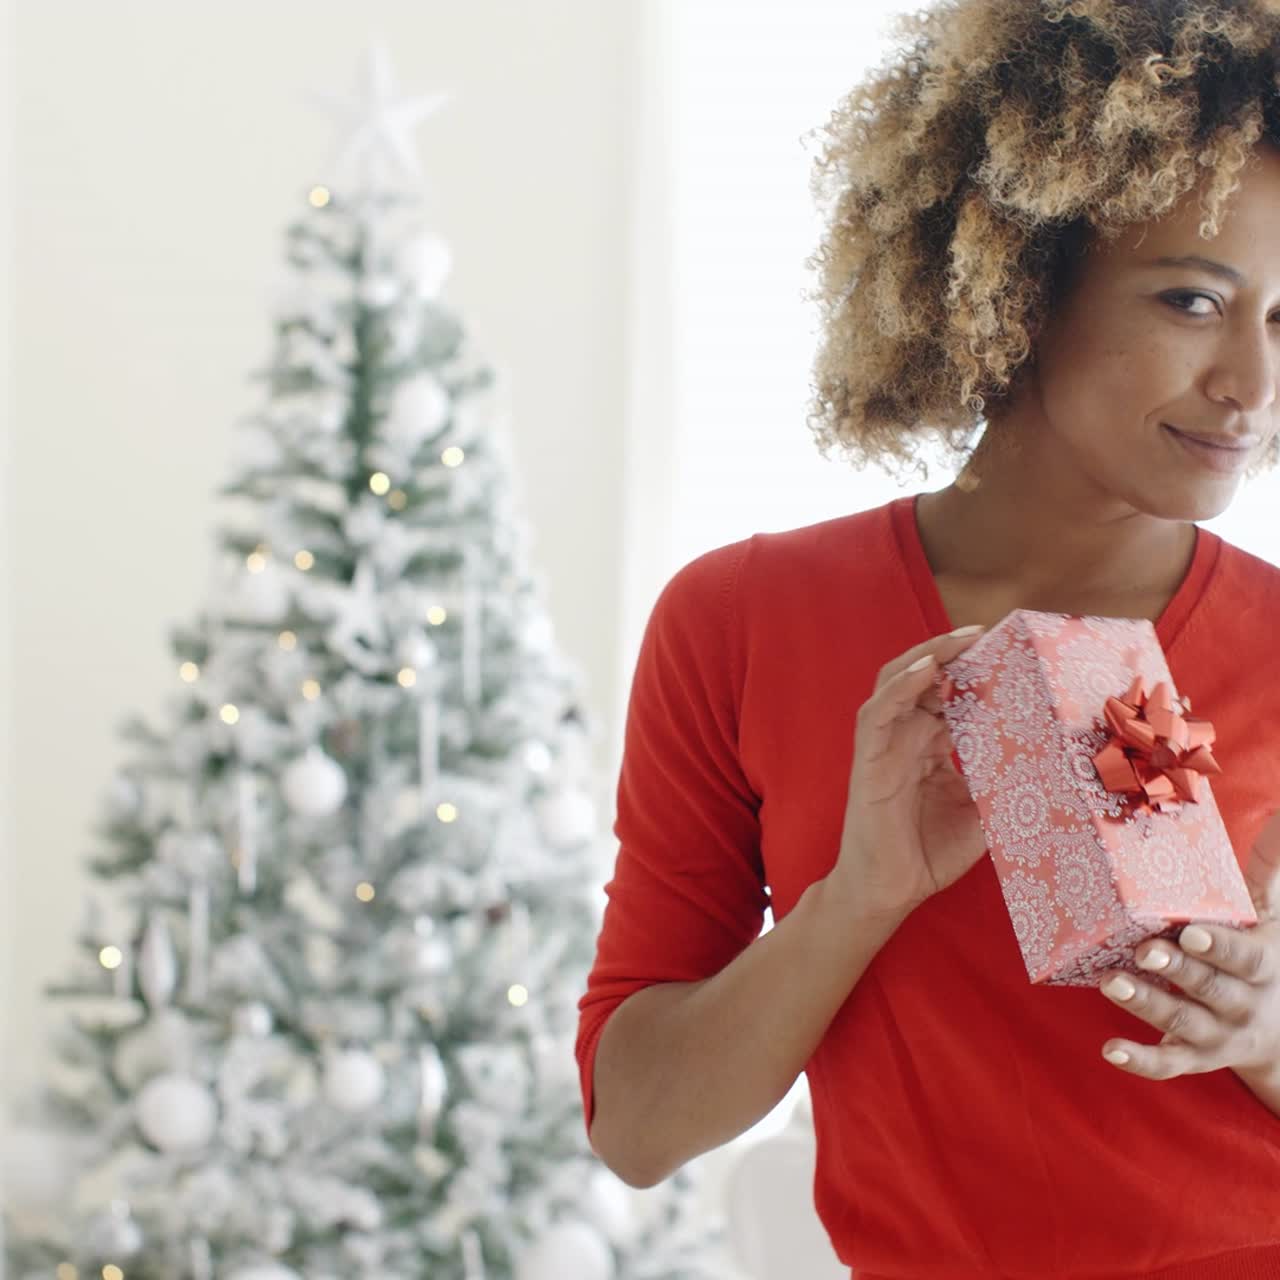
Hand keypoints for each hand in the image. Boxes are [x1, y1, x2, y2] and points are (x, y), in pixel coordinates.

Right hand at [828, 625, 989, 924]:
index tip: (1007, 652)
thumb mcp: (982, 814)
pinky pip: (878, 711)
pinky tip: (927, 668)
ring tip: (961, 638)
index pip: (947, 695)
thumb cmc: (928, 854)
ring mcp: (882, 745)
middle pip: (922, 677)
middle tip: (988, 633)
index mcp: (927, 746)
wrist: (889, 891)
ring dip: (928, 656)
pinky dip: (901, 686)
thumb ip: (1003, 785)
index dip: (972, 671)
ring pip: (897, 682)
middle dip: (952, 652)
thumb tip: (1051, 768)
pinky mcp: (868, 759)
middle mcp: (903, 737)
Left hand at [1098, 808, 1279, 1081]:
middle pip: (1211, 989)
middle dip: (1178, 970)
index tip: (1191, 931)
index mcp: (1261, 964)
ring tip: (1111, 983)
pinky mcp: (1193, 1056)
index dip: (1219, 946)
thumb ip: (1273, 866)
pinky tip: (1110, 1049)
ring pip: (1183, 1022)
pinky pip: (1167, 1064)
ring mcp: (1218, 1035)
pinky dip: (1141, 1059)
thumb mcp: (1275, 914)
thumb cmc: (1264, 952)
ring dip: (1147, 1005)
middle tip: (1143, 950)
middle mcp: (1242, 1002)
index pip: (1243, 956)